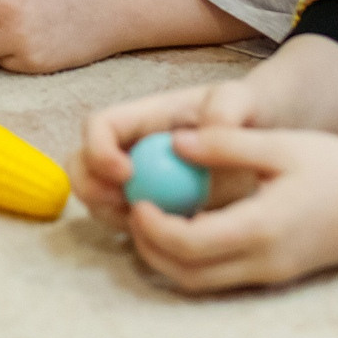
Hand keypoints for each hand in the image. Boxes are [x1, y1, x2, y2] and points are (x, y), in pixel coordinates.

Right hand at [72, 76, 264, 227]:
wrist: (256, 142)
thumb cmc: (243, 113)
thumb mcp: (241, 101)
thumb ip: (225, 109)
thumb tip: (188, 141)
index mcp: (141, 117)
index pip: (99, 126)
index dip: (99, 150)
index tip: (126, 173)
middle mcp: (127, 148)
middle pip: (81, 165)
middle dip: (91, 187)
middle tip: (124, 204)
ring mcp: (133, 180)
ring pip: (96, 199)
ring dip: (111, 213)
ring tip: (151, 220)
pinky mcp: (147, 208)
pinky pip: (124, 224)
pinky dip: (136, 233)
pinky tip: (168, 235)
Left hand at [125, 127, 337, 291]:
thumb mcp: (282, 146)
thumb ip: (227, 144)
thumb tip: (173, 140)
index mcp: (263, 228)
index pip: (190, 245)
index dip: (154, 228)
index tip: (136, 200)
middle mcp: (264, 262)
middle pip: (187, 275)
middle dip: (151, 248)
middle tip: (134, 211)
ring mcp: (271, 274)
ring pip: (201, 282)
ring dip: (169, 258)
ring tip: (154, 217)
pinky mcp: (276, 274)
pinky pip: (222, 277)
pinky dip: (194, 260)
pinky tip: (188, 225)